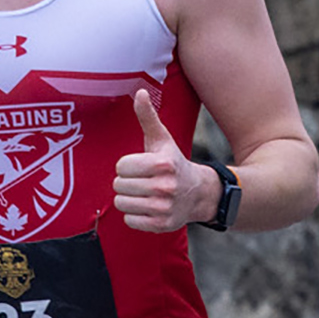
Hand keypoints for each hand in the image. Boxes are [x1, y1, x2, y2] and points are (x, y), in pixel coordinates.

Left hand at [115, 87, 209, 233]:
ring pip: (122, 204)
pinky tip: (148, 208)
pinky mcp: (162, 225)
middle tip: (143, 181)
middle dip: (127, 183)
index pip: (121, 167)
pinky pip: (130, 221)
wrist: (199, 194)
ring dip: (129, 199)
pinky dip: (135, 216)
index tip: (141, 167)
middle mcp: (165, 187)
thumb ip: (148, 118)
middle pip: (119, 185)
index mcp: (162, 164)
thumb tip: (140, 92)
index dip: (127, 166)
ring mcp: (164, 207)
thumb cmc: (173, 163)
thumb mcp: (162, 140)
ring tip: (144, 194)